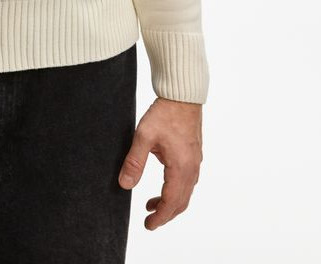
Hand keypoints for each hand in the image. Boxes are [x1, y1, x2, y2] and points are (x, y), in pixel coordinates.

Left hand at [118, 97, 202, 229]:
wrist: (182, 95)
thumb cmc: (165, 113)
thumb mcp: (144, 137)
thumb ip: (135, 162)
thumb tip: (125, 185)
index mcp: (181, 168)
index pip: (171, 202)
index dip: (160, 217)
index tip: (148, 225)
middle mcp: (192, 168)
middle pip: (181, 202)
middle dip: (165, 214)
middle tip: (149, 221)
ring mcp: (195, 162)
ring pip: (185, 193)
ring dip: (170, 203)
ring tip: (151, 204)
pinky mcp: (194, 155)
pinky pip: (187, 181)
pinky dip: (176, 190)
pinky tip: (163, 185)